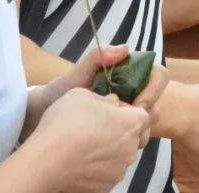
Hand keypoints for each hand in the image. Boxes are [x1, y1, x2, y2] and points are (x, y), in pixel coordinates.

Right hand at [30, 88, 150, 192]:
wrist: (45, 161)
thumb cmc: (65, 123)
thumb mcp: (83, 94)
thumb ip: (105, 97)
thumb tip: (113, 102)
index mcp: (131, 123)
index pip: (143, 115)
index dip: (128, 111)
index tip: (111, 110)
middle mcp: (131, 149)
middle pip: (134, 137)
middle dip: (122, 131)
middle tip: (99, 127)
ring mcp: (119, 170)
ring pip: (121, 156)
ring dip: (110, 149)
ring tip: (85, 144)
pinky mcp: (106, 187)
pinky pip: (108, 172)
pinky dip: (99, 167)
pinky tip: (81, 160)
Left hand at [31, 45, 167, 138]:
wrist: (41, 118)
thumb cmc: (59, 92)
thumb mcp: (77, 75)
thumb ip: (97, 58)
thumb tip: (126, 49)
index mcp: (126, 76)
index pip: (157, 76)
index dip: (154, 89)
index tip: (138, 103)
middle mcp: (129, 96)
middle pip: (156, 103)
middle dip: (147, 115)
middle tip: (129, 126)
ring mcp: (123, 117)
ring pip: (147, 125)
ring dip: (139, 133)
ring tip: (119, 140)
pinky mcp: (116, 136)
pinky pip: (133, 141)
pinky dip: (128, 145)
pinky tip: (112, 148)